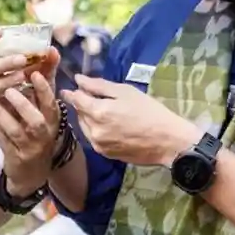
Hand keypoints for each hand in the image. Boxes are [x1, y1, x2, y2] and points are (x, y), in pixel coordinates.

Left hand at [0, 65, 61, 195]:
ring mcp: (28, 146)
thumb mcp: (43, 106)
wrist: (33, 170)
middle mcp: (43, 133)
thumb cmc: (38, 128)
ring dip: (2, 115)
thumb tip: (50, 50)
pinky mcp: (13, 156)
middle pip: (36, 120)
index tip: (34, 73)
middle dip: (23, 104)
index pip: (51, 102)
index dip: (44, 88)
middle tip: (8, 89)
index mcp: (52, 118)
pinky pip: (1, 139)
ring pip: (15, 131)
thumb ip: (46, 79)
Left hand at [63, 75, 199, 166]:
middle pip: (79, 114)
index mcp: (98, 112)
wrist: (168, 141)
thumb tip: (78, 80)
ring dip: (88, 118)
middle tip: (93, 97)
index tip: (66, 89)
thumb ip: (99, 86)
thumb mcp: (126, 92)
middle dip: (82, 105)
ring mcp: (98, 145)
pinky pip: (93, 138)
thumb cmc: (150, 111)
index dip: (71, 93)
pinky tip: (109, 125)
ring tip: (103, 111)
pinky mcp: (105, 154)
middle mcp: (94, 131)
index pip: (76, 100)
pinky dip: (96, 129)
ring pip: (85, 127)